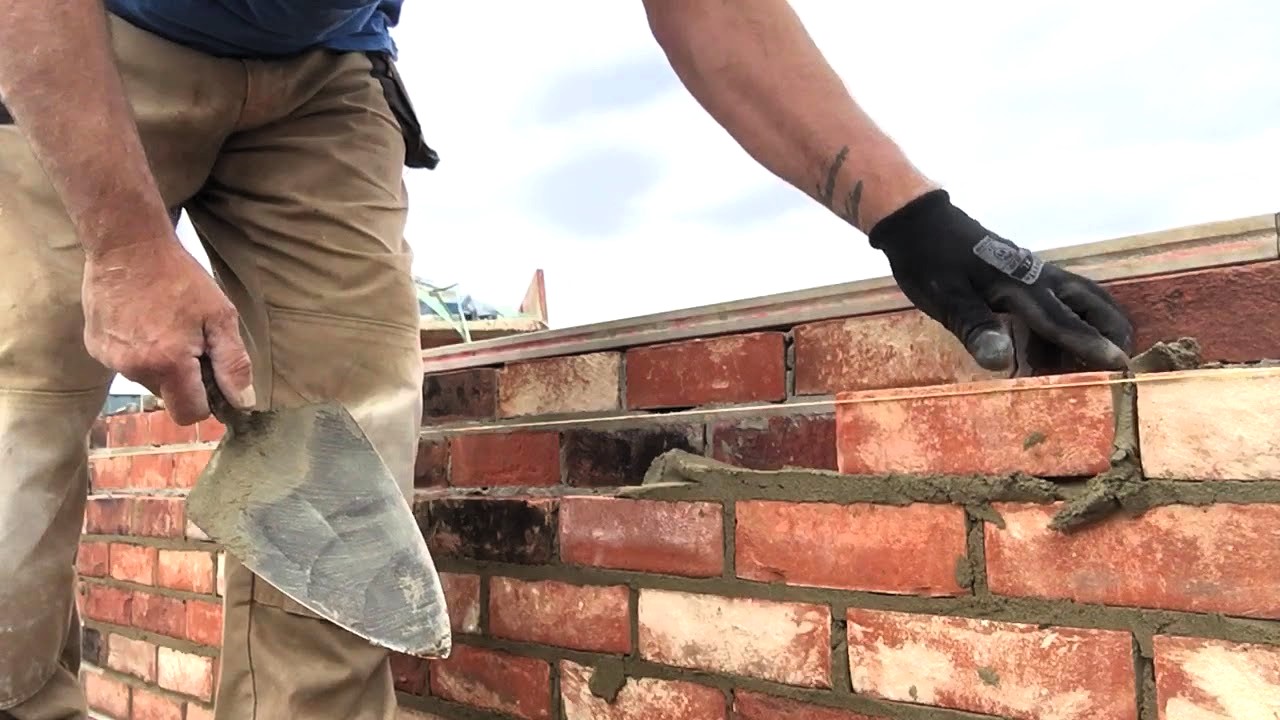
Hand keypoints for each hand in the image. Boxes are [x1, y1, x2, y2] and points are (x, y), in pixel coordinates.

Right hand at [82, 239, 255, 424]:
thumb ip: (233, 363)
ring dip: (159, 362)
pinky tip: (142, 320)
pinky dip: (137, 350)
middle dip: (183, 378)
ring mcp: (110, 358)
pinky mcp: (94, 346)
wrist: (127, 245)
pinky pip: (125, 362)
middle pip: (168, 396)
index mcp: (168, 363)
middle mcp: (134, 367)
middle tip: (190, 339)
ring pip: (146, 378)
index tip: (212, 377)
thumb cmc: (179, 277)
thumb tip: (242, 402)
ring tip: (164, 324)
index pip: (189, 413)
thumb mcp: (220, 316)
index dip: (206, 401)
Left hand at [868, 189, 1133, 371]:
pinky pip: (1060, 299)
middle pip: (1091, 302)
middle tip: (1123, 361)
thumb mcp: (946, 300)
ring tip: (1093, 360)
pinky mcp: (1022, 274)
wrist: (918, 223)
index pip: (1064, 322)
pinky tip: (1051, 347)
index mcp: (1022, 286)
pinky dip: (1069, 321)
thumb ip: (976, 328)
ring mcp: (1032, 273)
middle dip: (1112, 330)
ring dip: (1094, 326)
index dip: (1092, 346)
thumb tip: (1001, 362)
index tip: (1121, 366)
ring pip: (1081, 298)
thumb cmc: (930, 263)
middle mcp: (1037, 277)